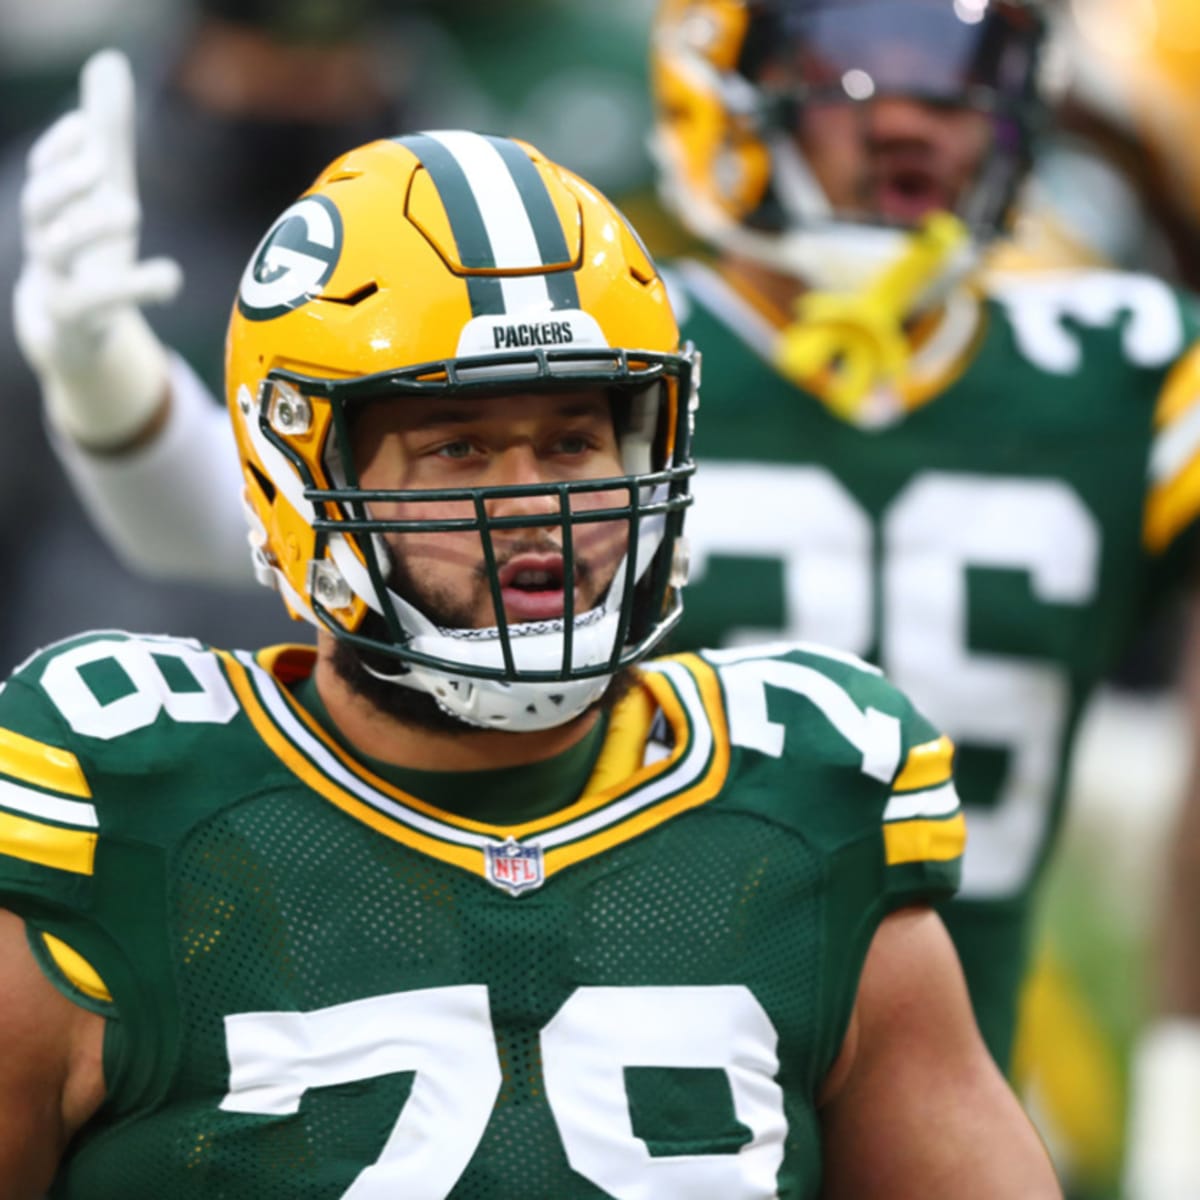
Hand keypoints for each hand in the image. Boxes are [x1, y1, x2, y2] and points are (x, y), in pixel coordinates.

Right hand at [13, 48, 182, 449]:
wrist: (72, 334)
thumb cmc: (88, 251)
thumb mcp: (103, 191)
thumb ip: (108, 136)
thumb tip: (109, 61)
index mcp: (53, 214)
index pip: (44, 174)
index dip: (59, 150)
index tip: (84, 127)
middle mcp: (46, 247)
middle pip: (39, 209)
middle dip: (66, 184)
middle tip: (103, 165)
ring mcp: (57, 286)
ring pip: (58, 256)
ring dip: (89, 228)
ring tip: (129, 208)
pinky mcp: (78, 326)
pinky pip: (96, 307)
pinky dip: (134, 288)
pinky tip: (172, 276)